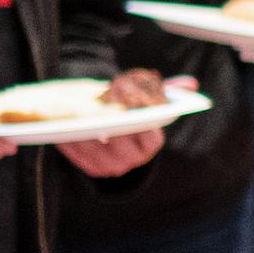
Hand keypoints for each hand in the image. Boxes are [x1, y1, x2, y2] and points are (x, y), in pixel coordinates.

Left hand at [58, 78, 187, 177]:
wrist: (109, 138)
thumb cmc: (127, 113)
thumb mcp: (143, 100)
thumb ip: (161, 91)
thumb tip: (190, 84)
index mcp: (150, 143)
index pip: (151, 136)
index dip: (141, 123)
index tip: (129, 108)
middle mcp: (134, 159)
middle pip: (122, 141)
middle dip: (110, 124)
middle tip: (97, 109)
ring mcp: (112, 166)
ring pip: (98, 147)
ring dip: (86, 130)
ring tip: (75, 114)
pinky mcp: (91, 168)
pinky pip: (80, 153)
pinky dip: (71, 138)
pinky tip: (64, 123)